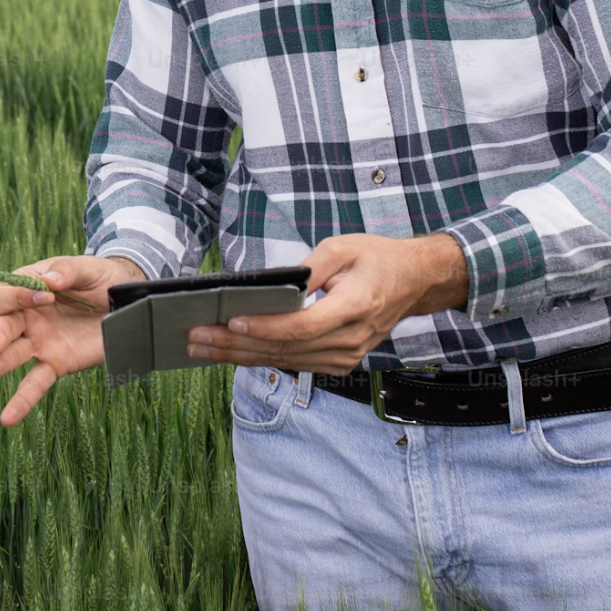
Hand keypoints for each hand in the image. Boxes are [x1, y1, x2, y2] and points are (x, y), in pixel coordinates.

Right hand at [0, 255, 142, 426]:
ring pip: (13, 354)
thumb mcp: (89, 268)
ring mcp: (39, 342)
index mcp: (28, 287)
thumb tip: (49, 280)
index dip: (17, 295)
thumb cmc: (101, 279)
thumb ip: (68, 270)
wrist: (126, 302)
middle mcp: (27, 316)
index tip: (46, 295)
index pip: (5, 292)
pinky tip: (8, 418)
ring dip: (2, 362)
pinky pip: (35, 384)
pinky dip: (21, 402)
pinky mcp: (55, 364)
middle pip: (1, 323)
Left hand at [187, 233, 469, 373]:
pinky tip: (230, 353)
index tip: (230, 320)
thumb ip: (311, 268)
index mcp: (355, 307)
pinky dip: (259, 358)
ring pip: (285, 361)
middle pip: (285, 349)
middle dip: (236, 344)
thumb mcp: (344, 247)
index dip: (265, 327)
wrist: (414, 281)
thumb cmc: (377, 258)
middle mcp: (350, 339)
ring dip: (239, 356)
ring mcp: (346, 355)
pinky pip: (294, 363)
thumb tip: (275, 285)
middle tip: (196, 337)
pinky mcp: (339, 361)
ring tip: (201, 347)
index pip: (302, 326)